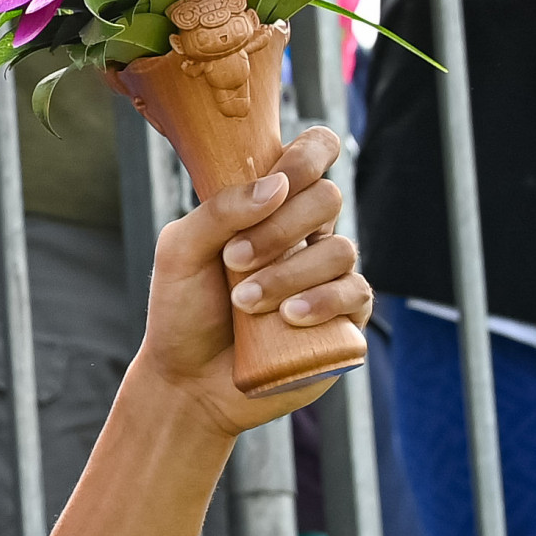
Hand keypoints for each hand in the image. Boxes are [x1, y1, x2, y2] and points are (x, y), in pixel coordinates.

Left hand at [139, 121, 370, 431]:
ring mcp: (328, 275)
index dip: (309, 155)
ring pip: (341, 250)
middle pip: (327, 199)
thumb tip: (276, 187)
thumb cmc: (183, 310)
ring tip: (246, 302)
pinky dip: (321, 301)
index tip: (279, 179)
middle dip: (281, 228)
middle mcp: (305, 235)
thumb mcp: (180, 252)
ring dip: (289, 273)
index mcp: (269, 207)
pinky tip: (288, 317)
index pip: (312, 155)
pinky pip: (356, 293)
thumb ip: (218, 211)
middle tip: (234, 260)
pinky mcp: (345, 318)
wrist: (188, 380)